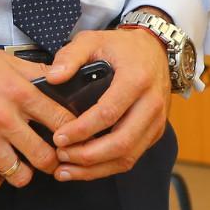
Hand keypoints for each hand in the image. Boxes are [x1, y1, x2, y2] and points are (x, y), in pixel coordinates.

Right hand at [0, 41, 74, 192]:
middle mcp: (4, 117)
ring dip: (22, 172)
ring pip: (20, 175)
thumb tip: (64, 81)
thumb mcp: (4, 60)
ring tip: (19, 163)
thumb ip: (36, 73)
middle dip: (51, 161)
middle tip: (47, 158)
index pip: (62, 121)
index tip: (70, 138)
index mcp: (19, 91)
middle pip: (45, 156)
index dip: (72, 133)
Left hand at [46, 25, 170, 181]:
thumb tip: (53, 78)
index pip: (108, 112)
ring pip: (128, 157)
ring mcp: (156, 121)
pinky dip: (107, 167)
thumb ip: (71, 56)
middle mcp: (151, 104)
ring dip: (95, 169)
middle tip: (60, 156)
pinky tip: (84, 168)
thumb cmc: (121, 47)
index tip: (58, 137)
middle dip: (87, 156)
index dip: (81, 130)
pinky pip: (132, 157)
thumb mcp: (93, 39)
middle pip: (121, 142)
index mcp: (136, 79)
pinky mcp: (155, 133)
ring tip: (66, 170)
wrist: (156, 50)